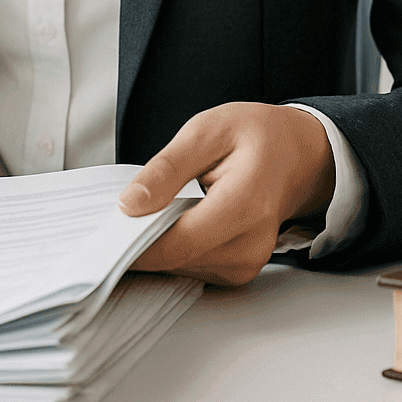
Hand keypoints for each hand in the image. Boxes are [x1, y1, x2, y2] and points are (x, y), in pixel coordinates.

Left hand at [120, 102, 334, 286]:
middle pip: (178, 260)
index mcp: (246, 203)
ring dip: (159, 246)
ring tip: (155, 210)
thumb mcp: (206, 131)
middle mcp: (252, 243)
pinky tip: (174, 222)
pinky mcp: (240, 271)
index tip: (104, 232)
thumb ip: (167, 168)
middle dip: (142, 241)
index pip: (179, 242)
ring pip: (182, 268)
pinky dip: (175, 250)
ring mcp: (249, 262)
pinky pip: (193, 269)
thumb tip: (130, 205)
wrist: (297, 155)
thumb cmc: (256, 136)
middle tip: (122, 213)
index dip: (136, 243)